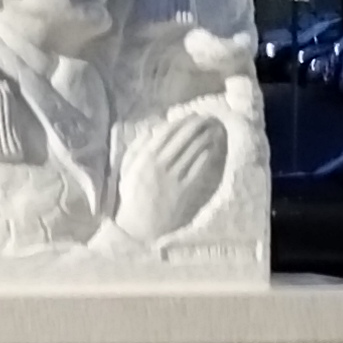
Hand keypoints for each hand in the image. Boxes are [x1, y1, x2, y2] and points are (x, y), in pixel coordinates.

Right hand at [114, 102, 228, 239]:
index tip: (191, 115)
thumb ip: (137, 148)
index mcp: (144, 157)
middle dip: (197, 125)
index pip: (166, 132)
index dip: (181, 121)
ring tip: (214, 129)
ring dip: (206, 137)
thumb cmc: (133, 197)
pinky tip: (212, 148)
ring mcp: (174, 177)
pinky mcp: (185, 190)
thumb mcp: (127, 169)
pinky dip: (206, 155)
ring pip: (193, 150)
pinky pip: (198, 168)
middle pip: (183, 138)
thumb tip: (152, 129)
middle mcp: (160, 164)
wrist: (140, 227)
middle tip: (208, 118)